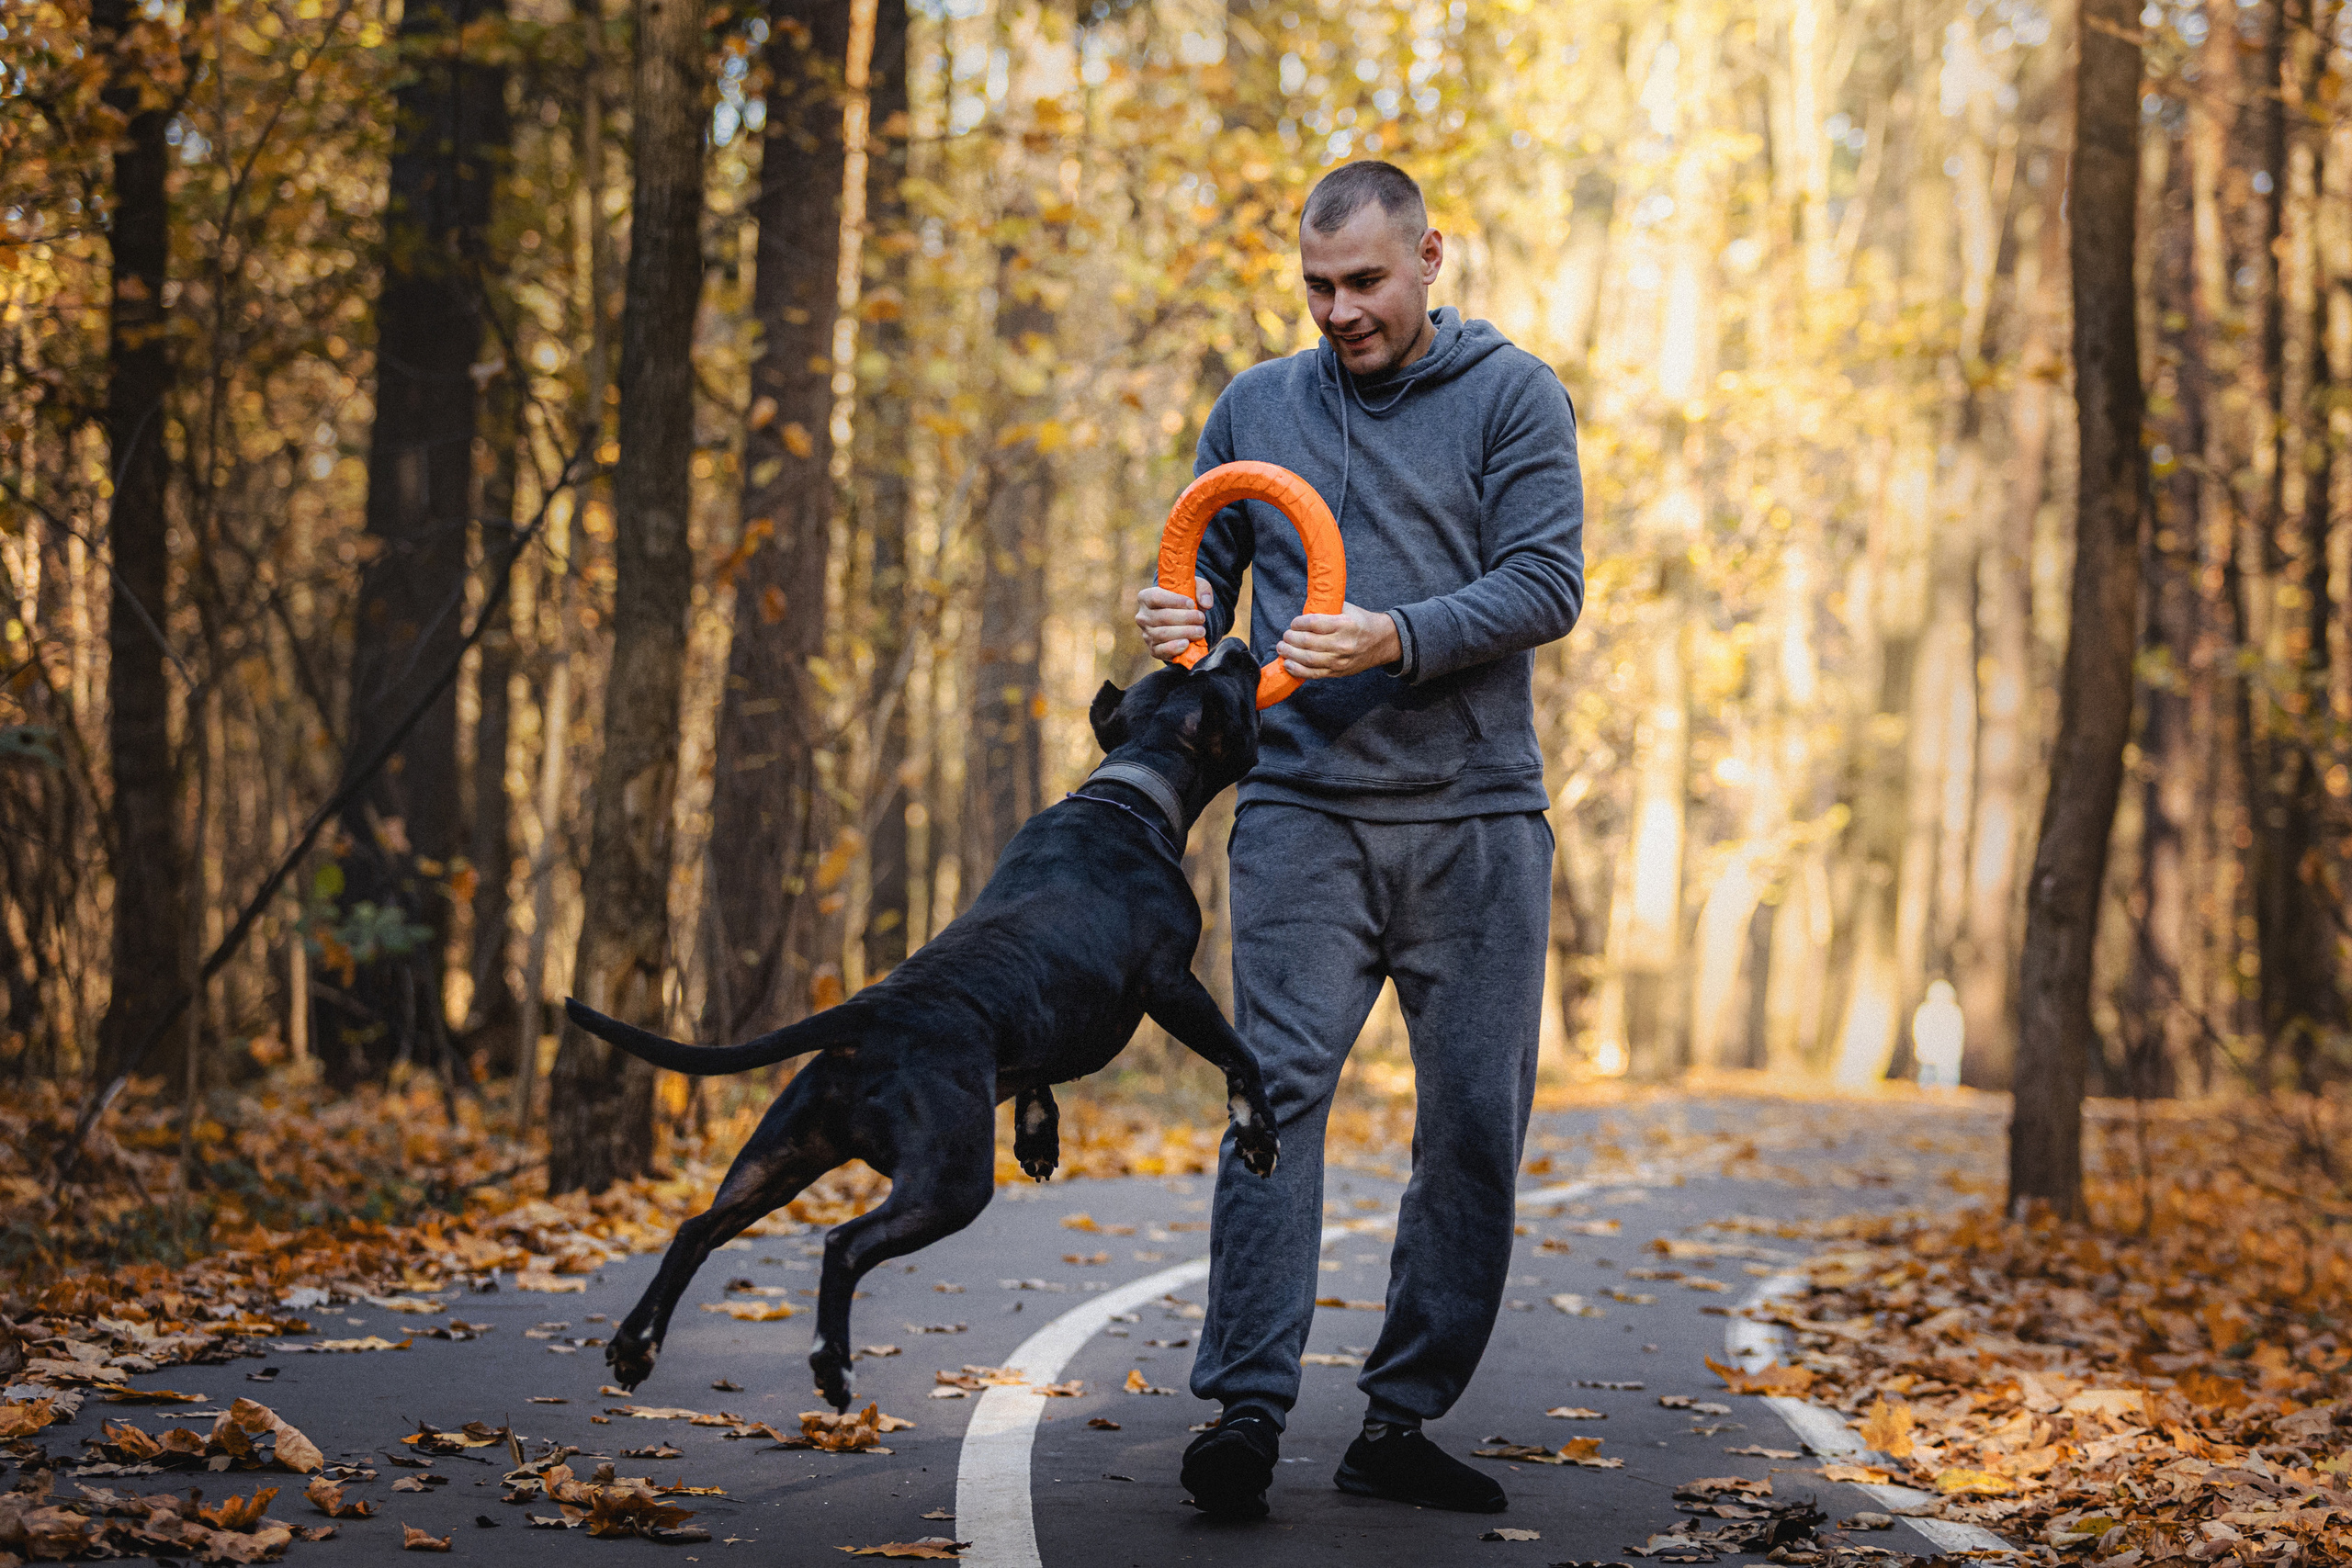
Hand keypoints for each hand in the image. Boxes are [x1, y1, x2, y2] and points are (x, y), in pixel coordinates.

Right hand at [1136, 575, 1212, 662]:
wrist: (1182, 621)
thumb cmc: (1185, 601)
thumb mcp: (1194, 588)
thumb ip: (1202, 589)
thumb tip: (1206, 604)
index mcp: (1146, 597)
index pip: (1156, 597)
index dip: (1175, 601)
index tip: (1191, 604)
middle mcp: (1142, 616)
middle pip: (1163, 617)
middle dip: (1185, 618)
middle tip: (1201, 619)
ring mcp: (1146, 634)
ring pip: (1163, 634)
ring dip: (1185, 632)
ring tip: (1200, 631)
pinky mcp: (1153, 649)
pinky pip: (1161, 650)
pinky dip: (1174, 648)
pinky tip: (1186, 644)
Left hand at [1277, 602, 1401, 679]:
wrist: (1381, 642)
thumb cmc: (1360, 622)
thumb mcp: (1347, 609)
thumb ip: (1326, 608)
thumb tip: (1302, 610)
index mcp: (1345, 624)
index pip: (1313, 623)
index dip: (1298, 623)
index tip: (1294, 623)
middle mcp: (1342, 644)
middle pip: (1308, 643)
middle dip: (1291, 639)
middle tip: (1285, 636)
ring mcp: (1339, 661)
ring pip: (1308, 659)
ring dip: (1290, 654)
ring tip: (1282, 648)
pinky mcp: (1337, 672)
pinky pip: (1313, 674)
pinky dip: (1297, 670)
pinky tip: (1288, 664)